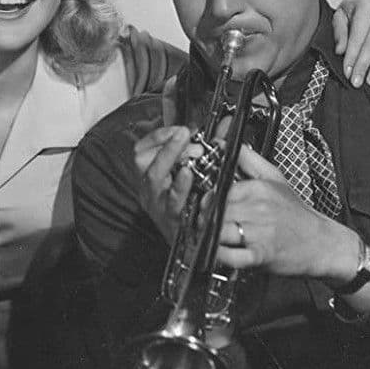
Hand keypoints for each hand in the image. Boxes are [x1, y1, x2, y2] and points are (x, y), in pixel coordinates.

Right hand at [133, 125, 203, 243]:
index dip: (159, 135)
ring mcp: (159, 205)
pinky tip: (189, 176)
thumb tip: (227, 121)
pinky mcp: (172, 220)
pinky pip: (172, 202)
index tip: (179, 129)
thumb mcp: (200, 171)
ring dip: (170, 159)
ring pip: (154, 179)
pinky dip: (180, 187)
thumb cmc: (197, 205)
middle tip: (186, 136)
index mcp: (152, 176)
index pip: (142, 149)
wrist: (198, 247)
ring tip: (189, 150)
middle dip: (167, 144)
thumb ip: (211, 145)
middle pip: (144, 161)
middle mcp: (150, 190)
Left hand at [214, 146, 359, 281]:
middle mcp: (259, 208)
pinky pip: (232, 255)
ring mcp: (260, 232)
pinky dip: (221, 256)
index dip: (208, 199)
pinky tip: (220, 253)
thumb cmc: (296, 213)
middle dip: (205, 218)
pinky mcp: (262, 255)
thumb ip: (248, 159)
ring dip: (210, 236)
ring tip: (211, 237)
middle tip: (204, 224)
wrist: (322, 243)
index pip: (219, 190)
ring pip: (220, 230)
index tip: (206, 206)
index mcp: (259, 189)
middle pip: (216, 210)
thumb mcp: (275, 178)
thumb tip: (224, 144)